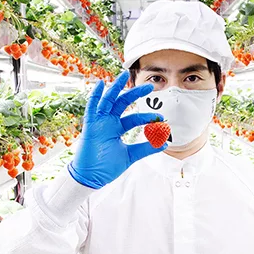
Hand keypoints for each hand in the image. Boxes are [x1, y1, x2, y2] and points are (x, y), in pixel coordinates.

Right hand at [68, 71, 166, 189]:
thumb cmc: (106, 167)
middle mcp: (108, 122)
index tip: (161, 118)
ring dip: (116, 87)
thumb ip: (145, 148)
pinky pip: (91, 107)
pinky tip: (101, 84)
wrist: (91, 177)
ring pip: (108, 100)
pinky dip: (95, 96)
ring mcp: (99, 122)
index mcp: (117, 128)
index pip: (134, 117)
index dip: (147, 116)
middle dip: (135, 93)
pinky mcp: (90, 125)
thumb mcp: (130, 156)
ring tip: (124, 75)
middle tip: (150, 86)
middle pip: (122, 103)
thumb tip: (163, 143)